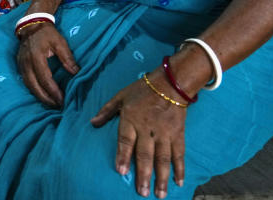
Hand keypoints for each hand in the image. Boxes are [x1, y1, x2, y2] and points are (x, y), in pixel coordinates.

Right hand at [16, 22, 78, 106]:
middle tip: (57, 106)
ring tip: (51, 103)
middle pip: (34, 86)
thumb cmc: (47, 33)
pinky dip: (33, 90)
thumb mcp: (60, 42)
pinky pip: (25, 81)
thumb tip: (75, 73)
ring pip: (28, 85)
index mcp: (36, 57)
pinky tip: (41, 94)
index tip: (62, 100)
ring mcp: (21, 65)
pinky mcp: (20, 66)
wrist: (32, 25)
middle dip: (46, 98)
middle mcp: (26, 63)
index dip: (53, 91)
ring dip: (39, 96)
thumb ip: (67, 57)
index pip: (45, 79)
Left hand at [91, 73, 187, 197]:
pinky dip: (180, 168)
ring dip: (161, 177)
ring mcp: (164, 133)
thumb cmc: (142, 90)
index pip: (126, 141)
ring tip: (159, 194)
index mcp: (131, 120)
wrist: (170, 83)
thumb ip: (106, 111)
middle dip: (143, 175)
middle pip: (145, 155)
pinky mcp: (178, 135)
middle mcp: (148, 129)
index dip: (123, 156)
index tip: (121, 171)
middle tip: (142, 192)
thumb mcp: (120, 96)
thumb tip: (92, 122)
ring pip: (163, 159)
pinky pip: (179, 154)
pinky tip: (179, 181)